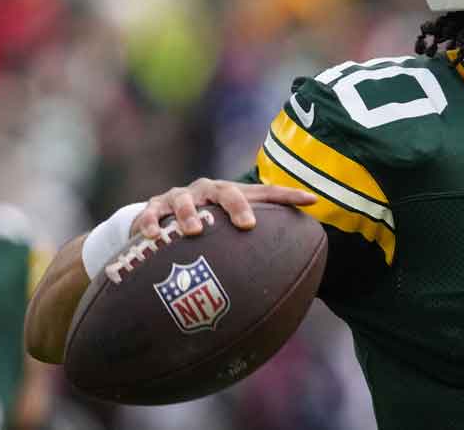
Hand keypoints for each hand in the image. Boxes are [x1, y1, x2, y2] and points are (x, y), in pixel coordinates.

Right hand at [131, 179, 316, 237]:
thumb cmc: (204, 226)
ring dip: (189, 215)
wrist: (158, 217)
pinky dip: (150, 224)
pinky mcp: (153, 208)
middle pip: (226, 191)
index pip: (265, 193)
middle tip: (246, 225)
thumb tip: (292, 273)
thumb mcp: (227, 230)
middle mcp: (207, 191)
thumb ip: (255, 245)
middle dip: (237, 206)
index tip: (312, 200)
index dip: (289, 195)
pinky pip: (150, 215)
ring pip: (185, 201)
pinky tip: (152, 237)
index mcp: (231, 194)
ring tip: (194, 231)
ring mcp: (179, 197)